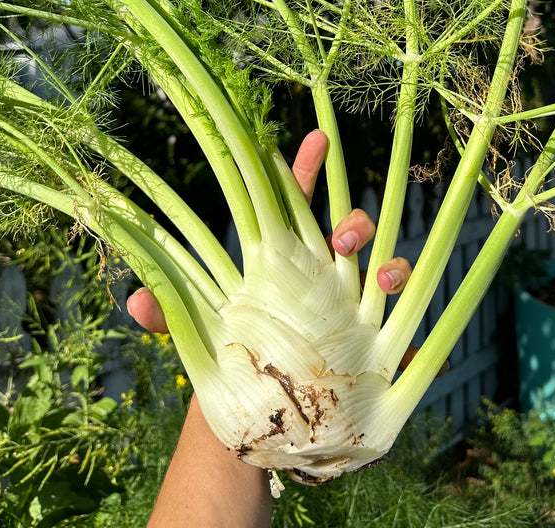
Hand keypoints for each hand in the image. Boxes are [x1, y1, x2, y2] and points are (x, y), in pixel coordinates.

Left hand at [128, 129, 412, 332]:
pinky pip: (408, 336)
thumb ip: (167, 314)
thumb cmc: (231, 356)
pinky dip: (417, 338)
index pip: (296, 202)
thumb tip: (136, 301)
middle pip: (350, 230)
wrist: (259, 417)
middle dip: (354, 221)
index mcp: (286, 259)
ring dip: (393, 267)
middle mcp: (326, 277)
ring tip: (387, 280)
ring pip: (386, 271)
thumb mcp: (194, 334)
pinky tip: (418, 347)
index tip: (318, 136)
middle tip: (344, 238)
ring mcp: (354, 312)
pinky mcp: (375, 353)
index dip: (307, 167)